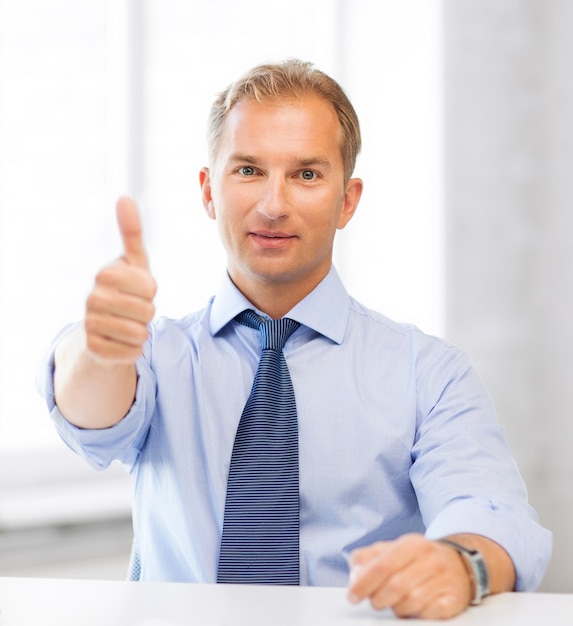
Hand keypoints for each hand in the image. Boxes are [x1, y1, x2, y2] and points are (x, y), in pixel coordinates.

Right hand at [84, 197, 156, 363]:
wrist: (103, 328)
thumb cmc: (125, 290)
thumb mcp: (133, 263)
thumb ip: (131, 232)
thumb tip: (124, 198)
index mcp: (105, 274)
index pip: (150, 287)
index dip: (150, 291)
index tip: (138, 289)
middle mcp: (93, 298)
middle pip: (148, 311)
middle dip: (147, 313)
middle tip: (132, 310)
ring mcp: (90, 324)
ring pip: (140, 334)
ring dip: (141, 332)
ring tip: (126, 325)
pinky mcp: (94, 349)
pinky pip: (132, 353)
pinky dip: (133, 350)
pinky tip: (119, 342)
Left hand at [347, 533, 471, 619]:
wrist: (460, 564)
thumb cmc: (420, 559)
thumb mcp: (396, 549)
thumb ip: (371, 557)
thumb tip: (354, 571)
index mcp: (412, 544)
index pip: (382, 565)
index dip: (364, 582)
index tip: (352, 596)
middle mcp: (430, 559)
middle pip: (395, 586)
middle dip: (378, 599)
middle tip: (374, 602)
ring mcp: (445, 579)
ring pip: (411, 602)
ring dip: (397, 608)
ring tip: (396, 603)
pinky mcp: (455, 599)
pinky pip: (429, 613)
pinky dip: (418, 614)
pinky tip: (416, 608)